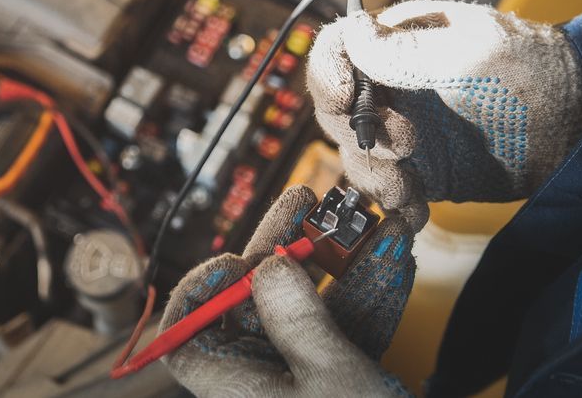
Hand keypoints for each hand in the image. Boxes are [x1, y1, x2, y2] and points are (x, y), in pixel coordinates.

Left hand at [160, 185, 415, 396]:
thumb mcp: (333, 379)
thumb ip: (298, 319)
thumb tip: (266, 269)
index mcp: (236, 390)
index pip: (186, 340)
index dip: (197, 295)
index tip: (231, 262)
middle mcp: (263, 385)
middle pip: (255, 306)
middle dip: (284, 250)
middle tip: (306, 202)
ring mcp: (306, 385)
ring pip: (310, 312)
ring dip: (340, 264)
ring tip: (364, 216)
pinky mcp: (344, 386)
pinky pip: (347, 334)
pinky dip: (370, 300)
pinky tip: (395, 259)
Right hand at [307, 0, 581, 209]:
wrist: (580, 124)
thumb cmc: (533, 70)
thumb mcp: (472, 52)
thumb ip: (410, 50)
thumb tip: (353, 31)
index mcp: (396, 42)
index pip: (336, 50)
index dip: (328, 74)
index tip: (348, 100)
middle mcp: (389, 86)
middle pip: (335, 111)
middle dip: (358, 135)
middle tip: (405, 150)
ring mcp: (402, 131)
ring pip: (355, 156)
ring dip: (373, 177)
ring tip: (409, 193)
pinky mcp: (420, 171)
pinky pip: (386, 190)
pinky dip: (394, 207)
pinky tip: (416, 214)